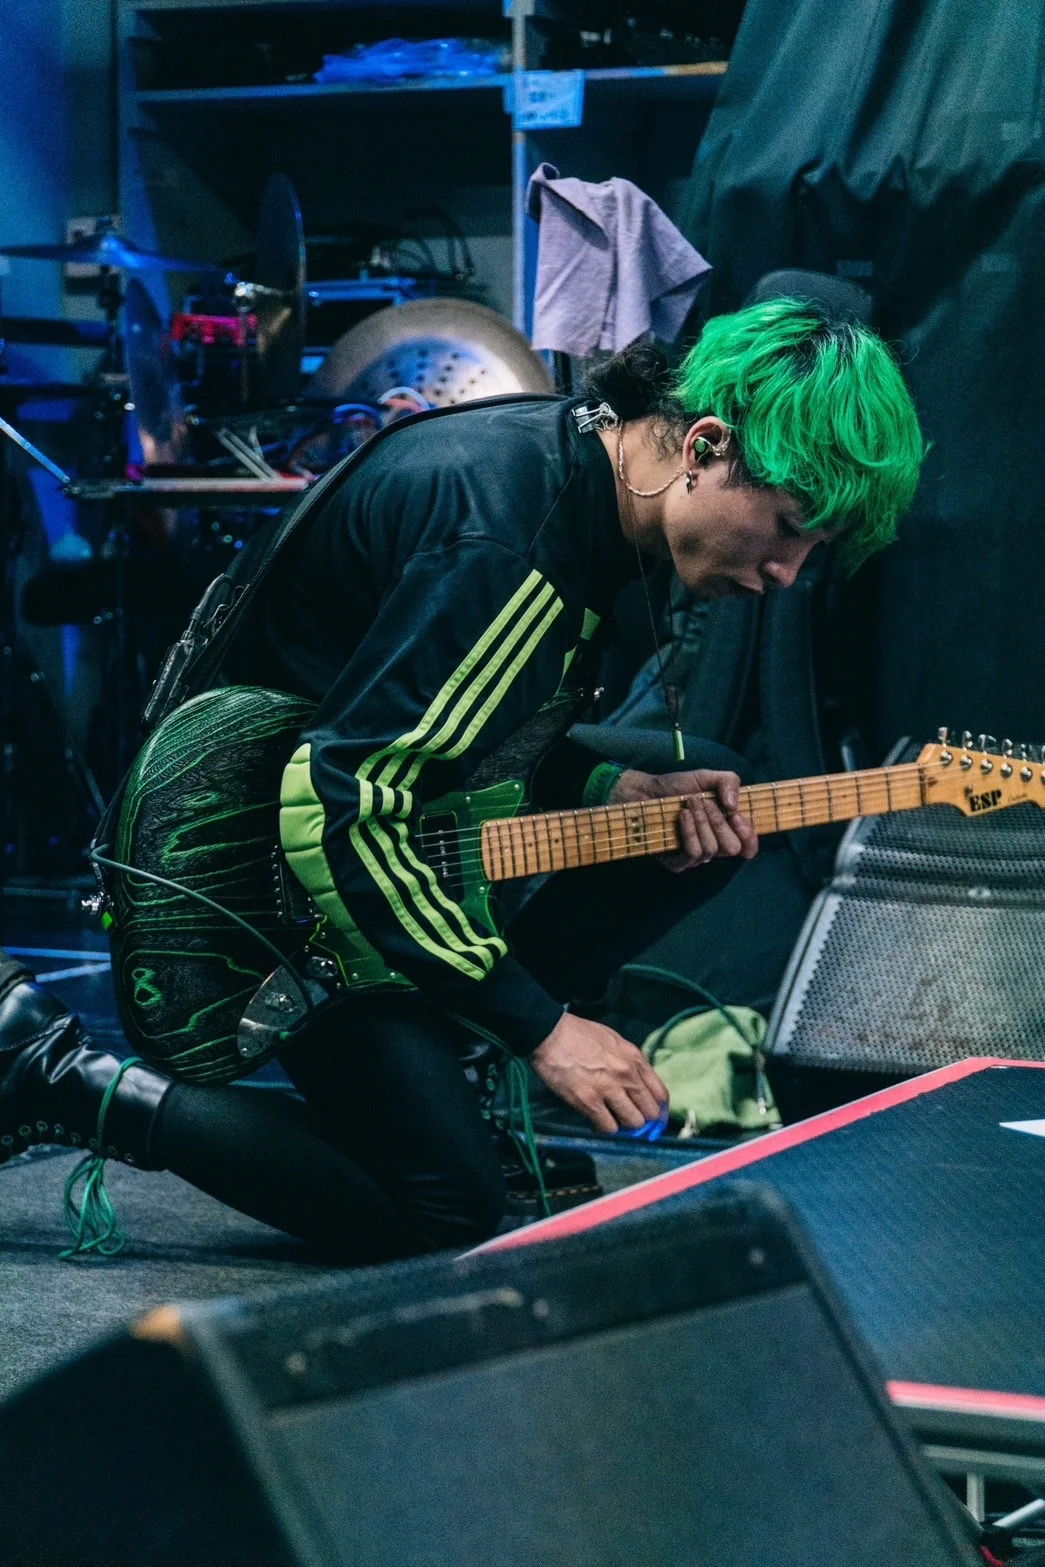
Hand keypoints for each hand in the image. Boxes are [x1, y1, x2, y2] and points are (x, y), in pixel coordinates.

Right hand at [529, 1011, 668, 1133]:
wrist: (550, 1034)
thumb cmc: (579, 1034)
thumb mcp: (614, 1041)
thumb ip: (629, 1062)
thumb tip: (636, 1084)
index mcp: (635, 1059)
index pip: (661, 1094)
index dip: (658, 1111)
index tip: (652, 1119)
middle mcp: (627, 1075)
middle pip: (650, 1113)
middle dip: (641, 1120)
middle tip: (628, 1119)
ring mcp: (609, 1089)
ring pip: (632, 1123)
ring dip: (623, 1126)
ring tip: (610, 1119)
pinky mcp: (589, 1101)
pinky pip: (608, 1128)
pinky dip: (603, 1129)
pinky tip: (594, 1122)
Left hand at [610, 767, 757, 872]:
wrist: (646, 791)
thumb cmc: (677, 787)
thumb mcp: (706, 777)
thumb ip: (729, 782)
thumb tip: (734, 806)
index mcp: (726, 830)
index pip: (748, 846)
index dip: (749, 835)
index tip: (736, 815)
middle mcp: (713, 846)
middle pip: (732, 848)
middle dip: (719, 822)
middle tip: (703, 802)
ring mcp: (695, 857)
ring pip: (711, 849)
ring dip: (701, 822)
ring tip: (688, 804)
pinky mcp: (677, 863)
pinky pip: (692, 854)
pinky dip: (689, 832)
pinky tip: (681, 816)